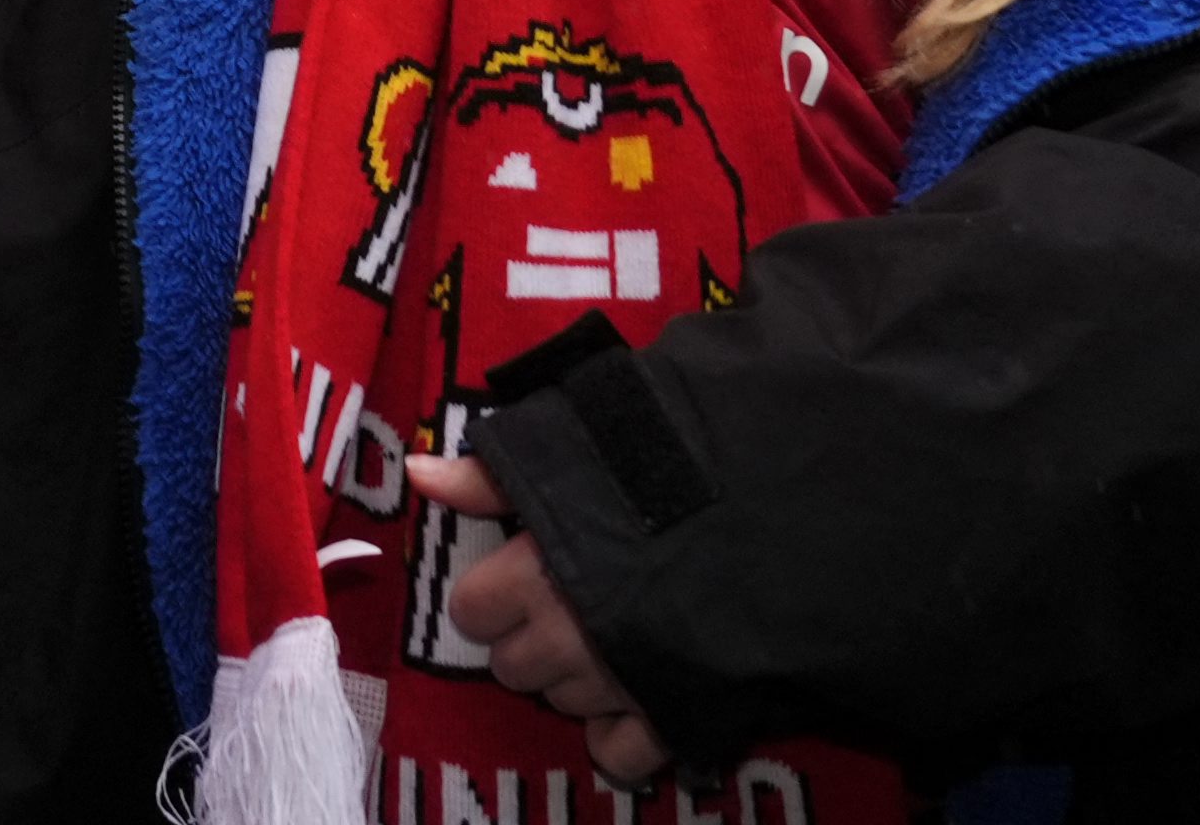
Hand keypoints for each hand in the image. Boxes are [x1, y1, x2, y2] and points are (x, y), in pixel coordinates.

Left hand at [397, 453, 666, 783]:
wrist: (780, 517)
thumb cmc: (672, 469)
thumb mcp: (577, 447)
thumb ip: (495, 474)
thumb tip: (419, 476)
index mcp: (535, 573)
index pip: (471, 611)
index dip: (494, 592)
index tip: (525, 573)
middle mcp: (565, 639)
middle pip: (512, 666)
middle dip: (533, 638)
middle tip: (573, 604)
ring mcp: (616, 686)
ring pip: (562, 703)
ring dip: (577, 678)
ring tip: (615, 635)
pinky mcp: (668, 719)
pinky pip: (616, 752)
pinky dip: (621, 729)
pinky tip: (636, 692)